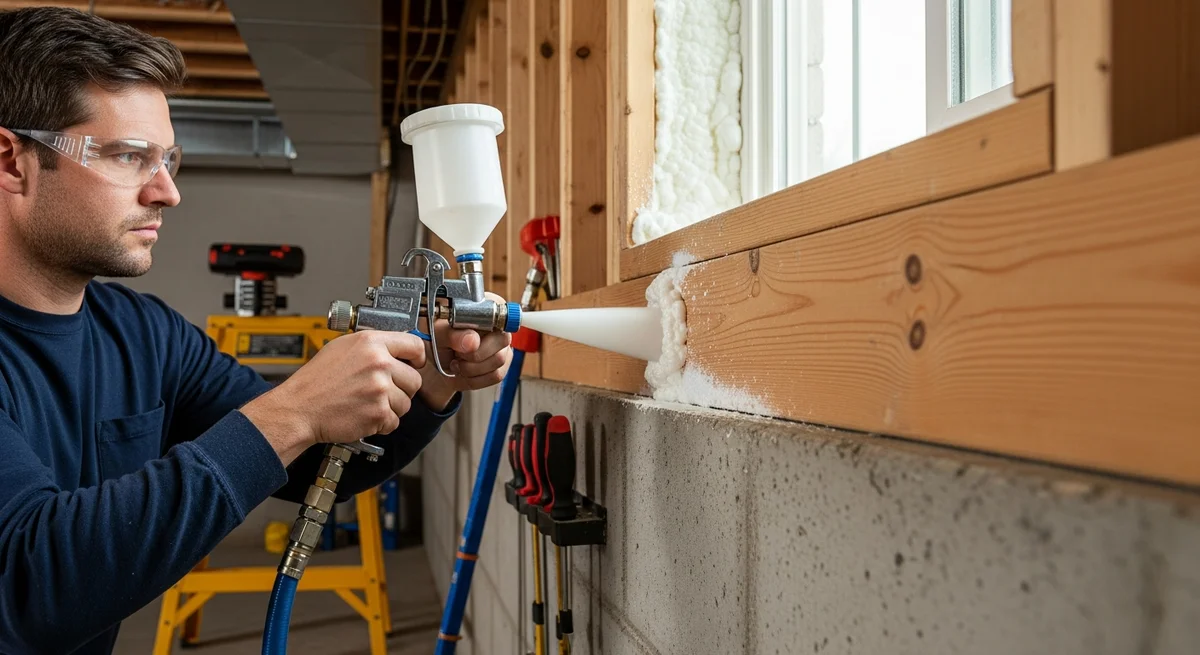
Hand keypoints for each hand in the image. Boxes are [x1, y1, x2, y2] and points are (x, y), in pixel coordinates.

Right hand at [241, 331, 425, 464]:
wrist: (299, 408)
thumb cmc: (316, 380)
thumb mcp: (343, 347)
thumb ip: (373, 346)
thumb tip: (397, 349)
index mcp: (371, 343)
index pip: (415, 345)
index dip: (417, 357)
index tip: (415, 364)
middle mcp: (379, 364)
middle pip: (415, 379)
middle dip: (402, 388)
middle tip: (381, 391)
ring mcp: (380, 389)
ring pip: (406, 403)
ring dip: (391, 407)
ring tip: (367, 403)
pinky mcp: (378, 413)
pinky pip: (394, 421)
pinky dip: (382, 423)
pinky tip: (363, 414)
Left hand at [417, 292, 513, 410]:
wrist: (435, 364)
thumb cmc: (436, 341)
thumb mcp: (435, 333)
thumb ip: (450, 334)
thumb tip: (472, 340)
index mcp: (484, 306)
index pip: (497, 313)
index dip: (482, 329)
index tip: (467, 339)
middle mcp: (498, 324)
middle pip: (502, 339)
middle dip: (474, 354)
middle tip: (456, 354)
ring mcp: (503, 346)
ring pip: (499, 360)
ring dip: (472, 368)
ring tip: (457, 362)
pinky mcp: (502, 365)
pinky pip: (497, 375)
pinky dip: (476, 379)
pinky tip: (464, 372)